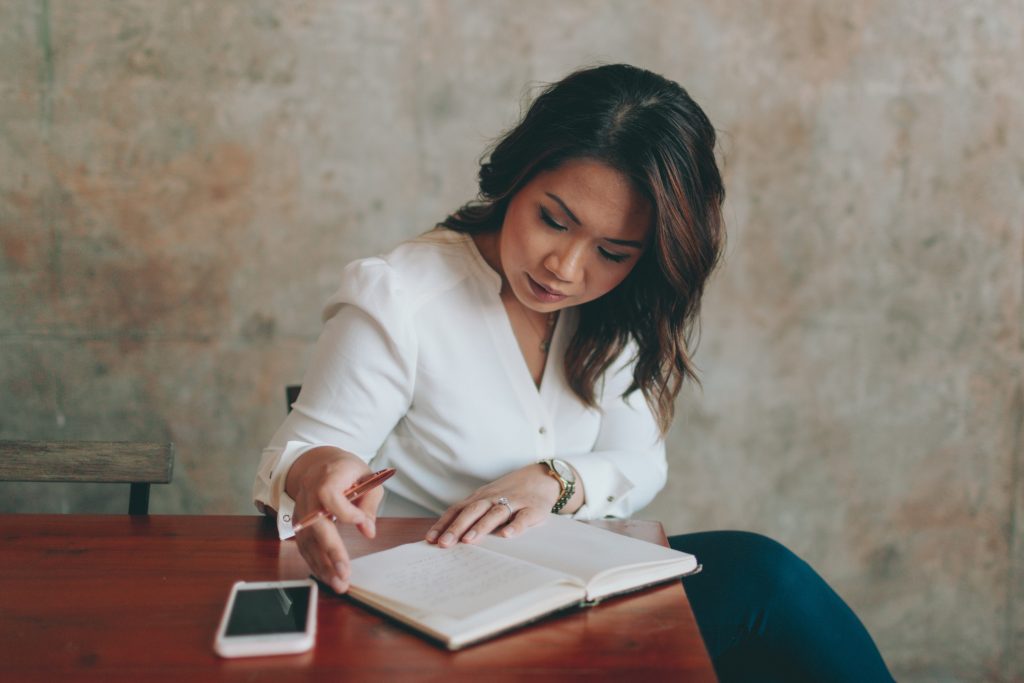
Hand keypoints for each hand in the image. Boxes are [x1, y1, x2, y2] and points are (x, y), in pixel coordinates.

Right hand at [285, 447, 382, 593]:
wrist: (318, 464)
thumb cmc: (346, 470)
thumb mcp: (366, 477)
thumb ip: (368, 503)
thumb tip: (368, 531)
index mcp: (326, 477)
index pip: (330, 495)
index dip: (345, 512)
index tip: (361, 522)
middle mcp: (309, 496)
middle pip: (316, 525)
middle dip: (331, 551)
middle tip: (345, 573)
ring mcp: (301, 512)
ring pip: (308, 541)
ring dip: (322, 565)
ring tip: (338, 583)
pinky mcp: (299, 524)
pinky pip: (305, 546)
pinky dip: (315, 563)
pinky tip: (327, 577)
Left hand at [425, 464, 561, 546]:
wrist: (542, 478)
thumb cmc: (510, 493)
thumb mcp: (488, 499)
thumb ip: (472, 514)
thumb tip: (447, 535)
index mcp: (480, 498)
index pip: (457, 510)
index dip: (444, 524)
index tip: (430, 539)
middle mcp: (493, 498)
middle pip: (472, 511)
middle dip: (456, 527)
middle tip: (444, 543)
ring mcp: (513, 502)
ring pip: (494, 513)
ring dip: (481, 526)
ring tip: (468, 540)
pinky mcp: (532, 509)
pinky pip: (522, 518)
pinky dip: (514, 526)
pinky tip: (506, 535)